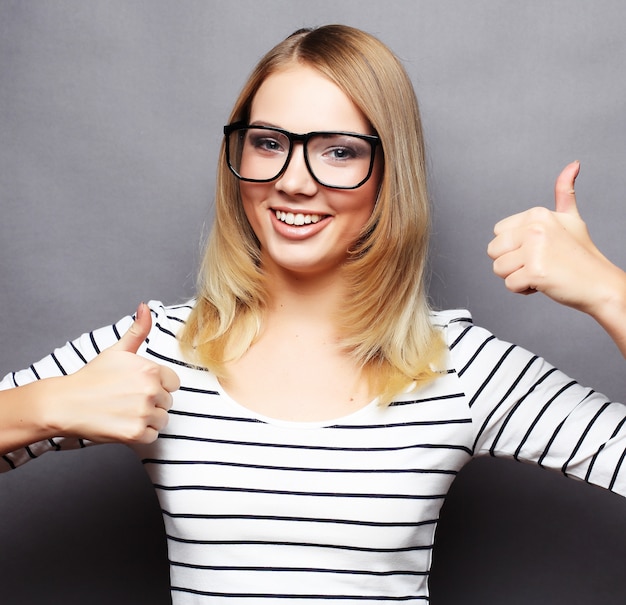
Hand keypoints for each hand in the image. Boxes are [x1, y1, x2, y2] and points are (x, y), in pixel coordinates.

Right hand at [57, 303, 179, 443]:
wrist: (66, 404)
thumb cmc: (92, 377)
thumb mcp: (117, 350)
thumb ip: (138, 330)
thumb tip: (146, 306)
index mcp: (151, 370)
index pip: (174, 382)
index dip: (158, 385)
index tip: (138, 386)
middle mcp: (150, 391)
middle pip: (167, 401)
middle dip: (152, 402)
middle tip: (127, 399)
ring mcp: (143, 413)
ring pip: (162, 419)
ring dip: (147, 419)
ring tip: (125, 411)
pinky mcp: (136, 434)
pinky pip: (152, 436)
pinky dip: (140, 434)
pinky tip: (123, 424)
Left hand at [488, 162, 620, 313]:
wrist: (600, 284)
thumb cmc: (581, 255)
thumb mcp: (571, 218)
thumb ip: (565, 193)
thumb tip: (573, 164)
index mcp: (538, 214)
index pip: (498, 233)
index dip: (513, 247)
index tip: (538, 249)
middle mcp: (535, 227)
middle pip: (493, 250)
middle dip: (511, 262)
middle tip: (539, 262)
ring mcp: (535, 249)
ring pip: (498, 268)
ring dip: (517, 276)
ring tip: (542, 271)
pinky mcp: (535, 271)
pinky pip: (510, 284)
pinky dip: (524, 289)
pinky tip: (544, 282)